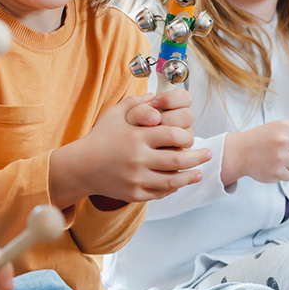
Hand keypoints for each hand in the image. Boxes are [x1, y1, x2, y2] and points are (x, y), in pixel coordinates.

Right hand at [51, 93, 209, 205]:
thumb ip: (137, 104)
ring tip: (199, 173)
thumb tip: (157, 95)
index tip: (191, 137)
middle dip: (198, 157)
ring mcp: (136, 178)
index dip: (187, 137)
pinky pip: (160, 192)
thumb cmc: (100, 137)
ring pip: (173, 180)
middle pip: (178, 159)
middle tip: (208, 154)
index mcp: (137, 137)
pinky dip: (172, 188)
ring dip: (190, 177)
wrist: (80, 167)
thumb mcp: (115, 114)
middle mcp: (138, 158)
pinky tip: (179, 183)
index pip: (173, 136)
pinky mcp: (134, 194)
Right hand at [222, 118, 288, 184]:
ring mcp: (279, 159)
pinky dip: (285, 173)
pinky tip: (273, 165)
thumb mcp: (279, 128)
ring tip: (276, 157)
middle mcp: (283, 142)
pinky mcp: (276, 173)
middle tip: (283, 150)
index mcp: (284, 127)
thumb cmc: (262, 139)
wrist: (240, 152)